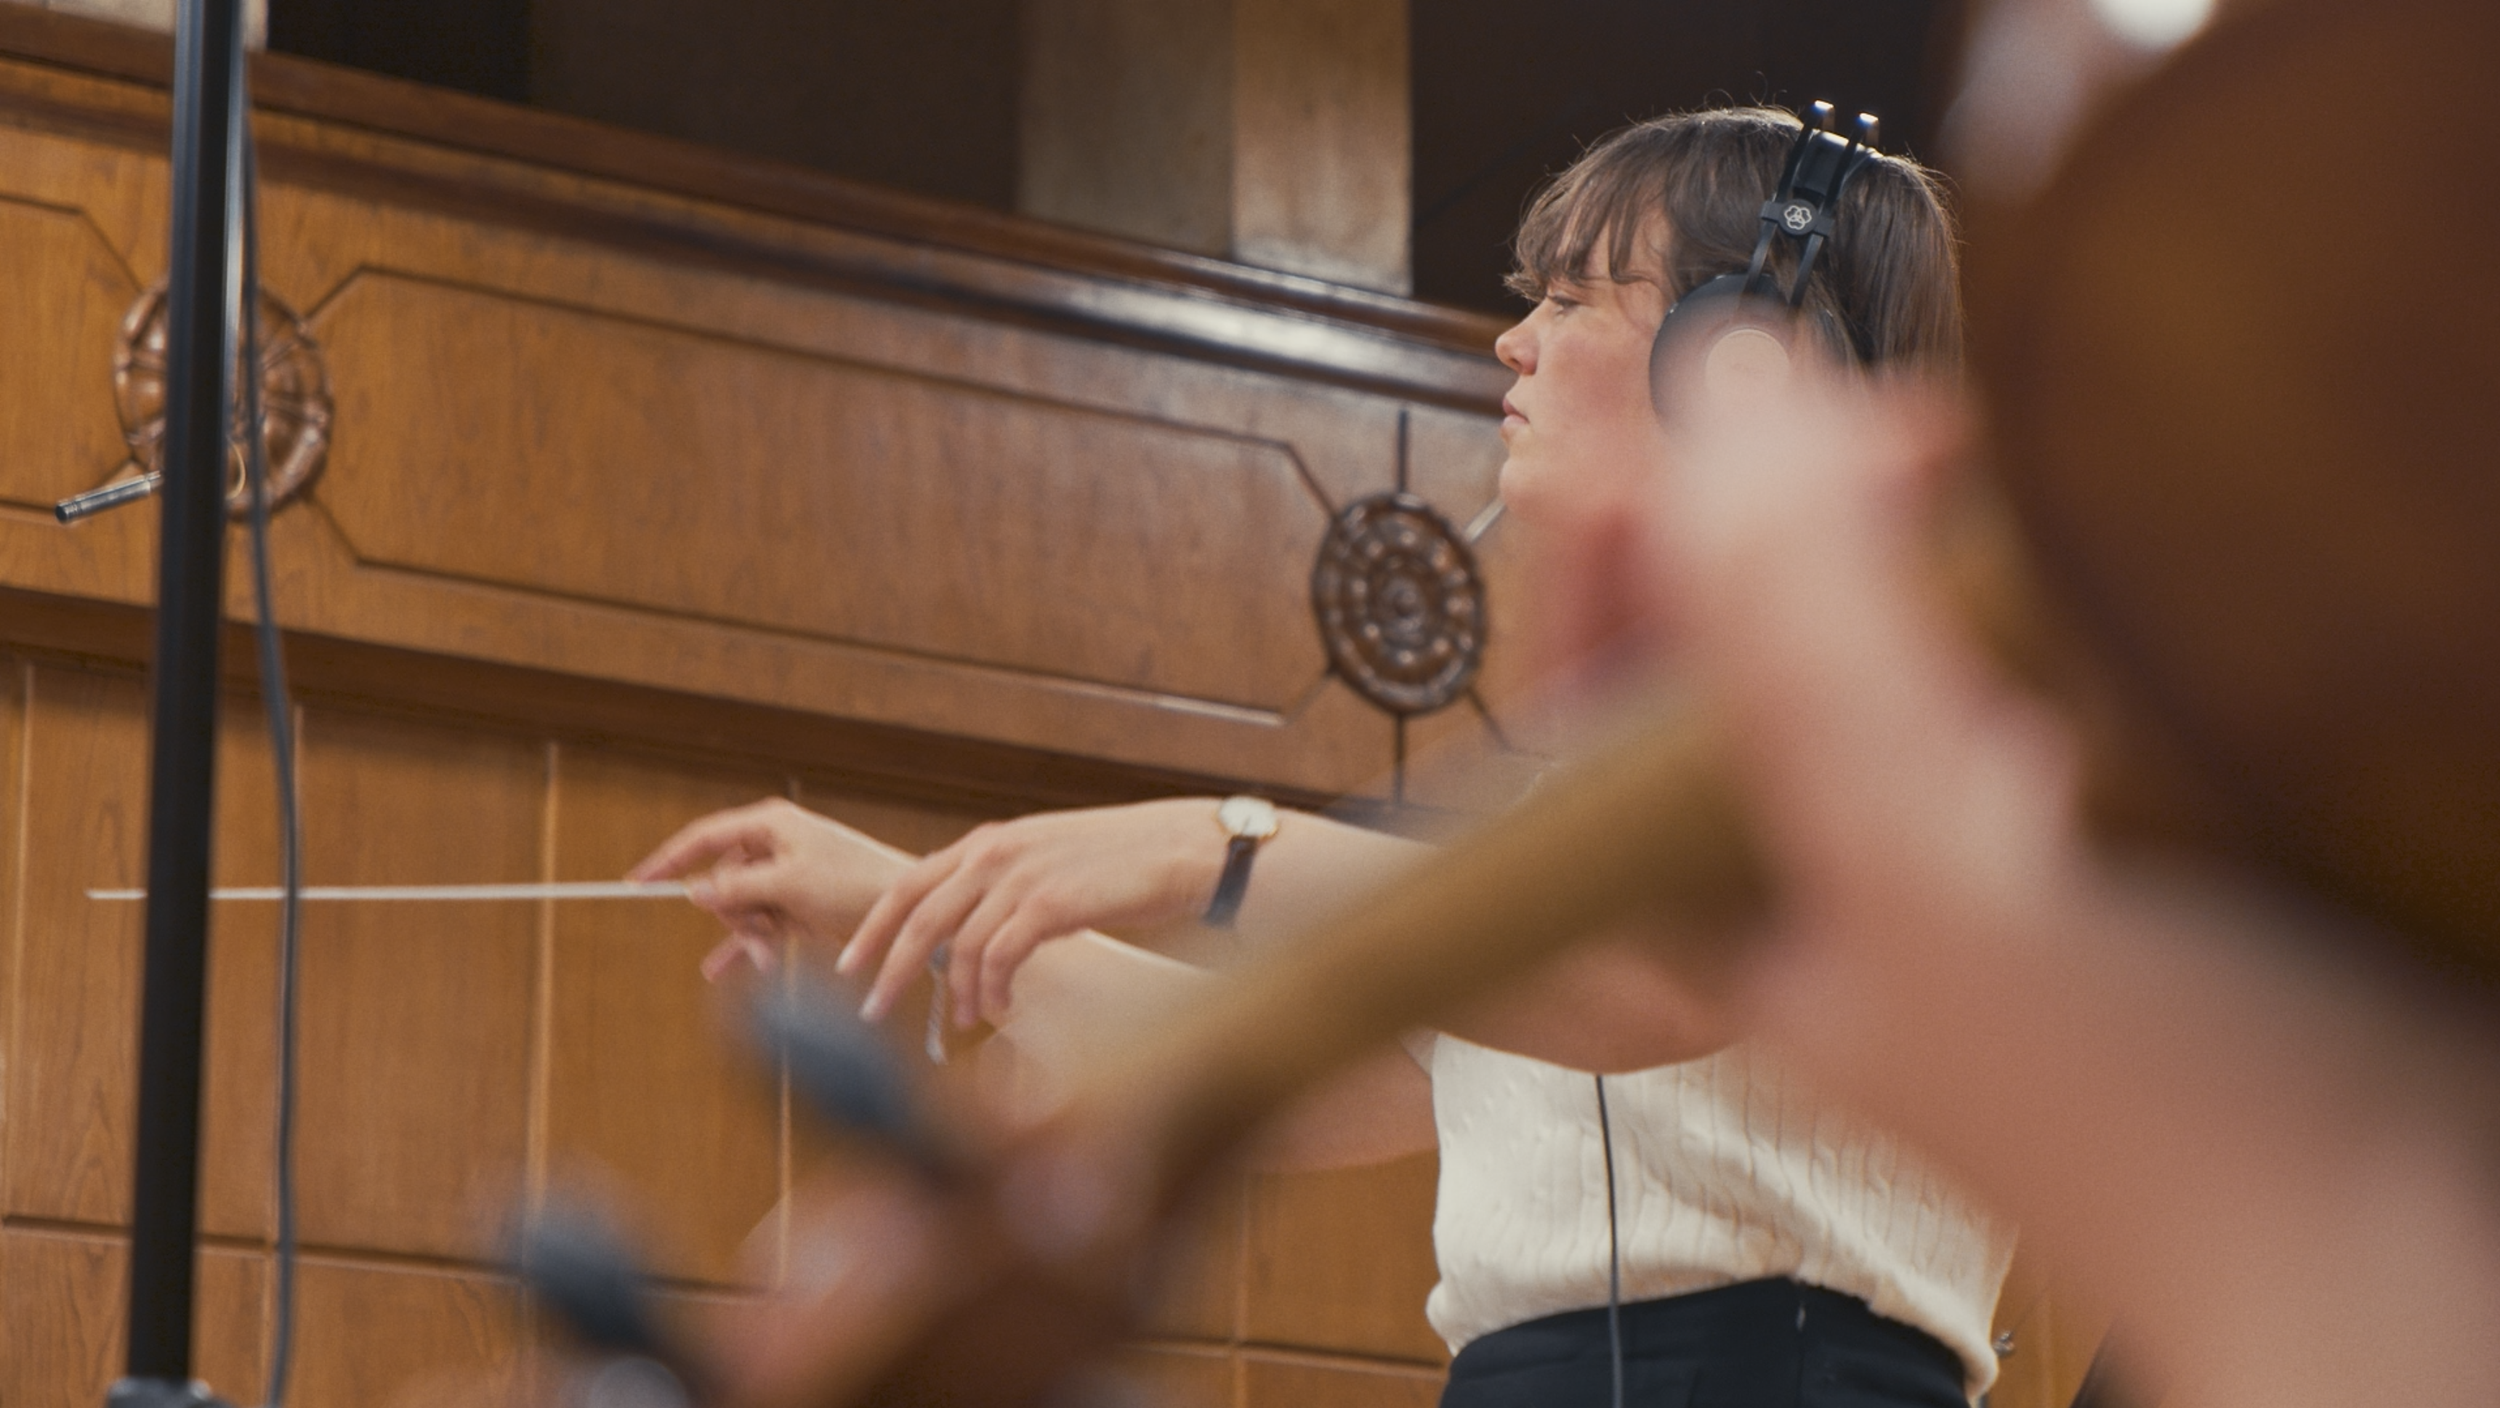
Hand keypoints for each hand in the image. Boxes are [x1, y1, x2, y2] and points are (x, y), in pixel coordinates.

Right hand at [628, 798, 914, 977]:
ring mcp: (785, 879)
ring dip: (750, 936)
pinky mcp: (797, 908)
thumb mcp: (789, 882)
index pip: (704, 837)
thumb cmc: (853, 882)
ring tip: (772, 956)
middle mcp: (774, 848)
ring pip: (742, 910)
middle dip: (732, 913)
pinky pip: (759, 928)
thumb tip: (695, 891)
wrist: (905, 912)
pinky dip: (746, 947)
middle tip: (758, 929)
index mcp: (770, 826)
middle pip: (723, 882)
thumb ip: (737, 887)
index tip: (637, 884)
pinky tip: (717, 970)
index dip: (669, 860)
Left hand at [838, 799, 1231, 1027]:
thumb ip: (1003, 889)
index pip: (907, 884)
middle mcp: (995, 852)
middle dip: (889, 967)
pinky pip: (1002, 957)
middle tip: (870, 1009)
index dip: (873, 927)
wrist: (1183, 851)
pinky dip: (995, 990)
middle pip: (917, 915)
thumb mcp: (1047, 865)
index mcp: (989, 843)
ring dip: (959, 991)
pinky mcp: (1052, 902)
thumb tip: (967, 935)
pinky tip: (1004, 1010)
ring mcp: (1022, 874)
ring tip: (968, 1019)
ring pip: (959, 944)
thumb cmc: (1121, 866)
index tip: (850, 964)